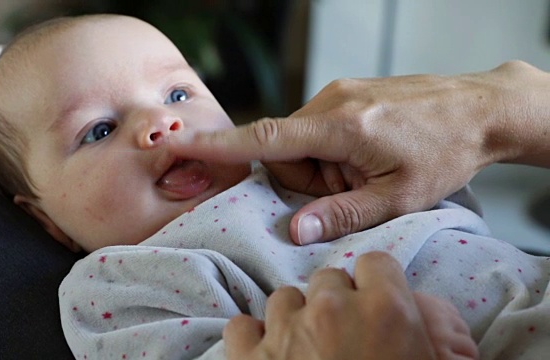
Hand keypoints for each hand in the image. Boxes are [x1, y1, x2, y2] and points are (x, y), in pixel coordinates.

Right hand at [169, 61, 549, 243]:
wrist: (479, 108)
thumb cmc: (444, 151)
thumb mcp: (397, 197)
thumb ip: (342, 213)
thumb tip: (295, 230)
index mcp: (340, 127)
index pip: (266, 137)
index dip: (220, 144)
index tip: (182, 144)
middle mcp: (331, 102)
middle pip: (286, 153)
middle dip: (309, 180)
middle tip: (354, 187)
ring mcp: (338, 94)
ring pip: (302, 143)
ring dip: (324, 166)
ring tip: (368, 170)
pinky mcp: (345, 94)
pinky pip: (318, 129)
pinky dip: (332, 151)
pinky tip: (368, 155)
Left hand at [223, 252, 471, 359]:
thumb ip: (436, 338)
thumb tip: (425, 316)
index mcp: (386, 311)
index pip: (377, 263)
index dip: (377, 285)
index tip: (376, 305)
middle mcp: (332, 310)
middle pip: (329, 279)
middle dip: (337, 302)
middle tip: (344, 338)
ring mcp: (284, 332)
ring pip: (285, 298)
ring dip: (295, 319)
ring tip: (306, 351)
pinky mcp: (247, 359)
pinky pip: (243, 326)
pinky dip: (253, 339)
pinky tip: (267, 358)